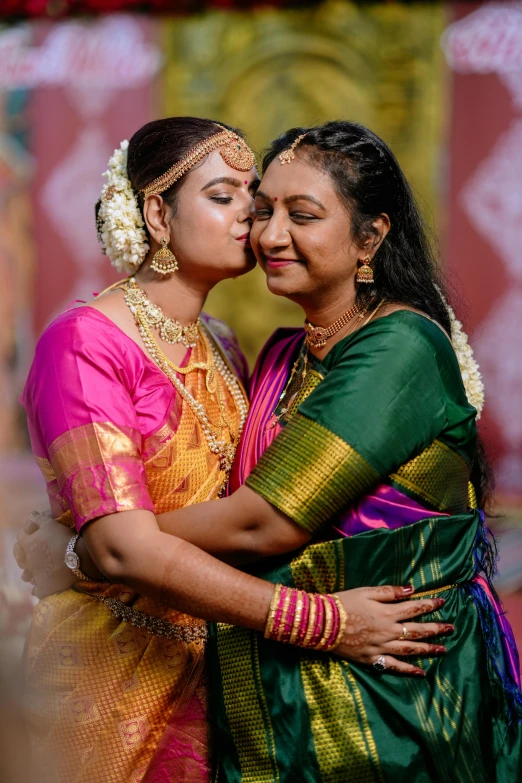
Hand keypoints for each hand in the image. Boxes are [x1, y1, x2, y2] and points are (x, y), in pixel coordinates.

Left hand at [13, 510, 74, 598]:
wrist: (78, 560)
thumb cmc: (64, 539)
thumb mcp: (51, 525)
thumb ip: (39, 519)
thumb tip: (31, 515)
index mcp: (28, 544)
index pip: (20, 536)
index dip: (25, 532)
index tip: (31, 531)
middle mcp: (28, 561)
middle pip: (20, 557)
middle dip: (22, 553)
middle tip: (31, 550)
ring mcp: (35, 575)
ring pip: (26, 575)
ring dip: (29, 571)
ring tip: (35, 569)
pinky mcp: (43, 588)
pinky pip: (37, 590)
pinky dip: (38, 587)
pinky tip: (42, 584)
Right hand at [333, 585, 452, 675]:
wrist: (323, 624)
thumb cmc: (343, 603)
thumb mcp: (366, 591)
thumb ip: (389, 592)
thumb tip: (411, 590)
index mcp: (387, 612)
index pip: (414, 608)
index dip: (429, 605)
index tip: (442, 601)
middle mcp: (389, 631)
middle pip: (417, 630)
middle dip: (435, 628)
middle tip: (451, 628)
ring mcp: (382, 647)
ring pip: (410, 649)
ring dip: (428, 649)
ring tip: (443, 649)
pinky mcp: (373, 659)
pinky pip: (394, 666)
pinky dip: (409, 670)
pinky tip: (421, 672)